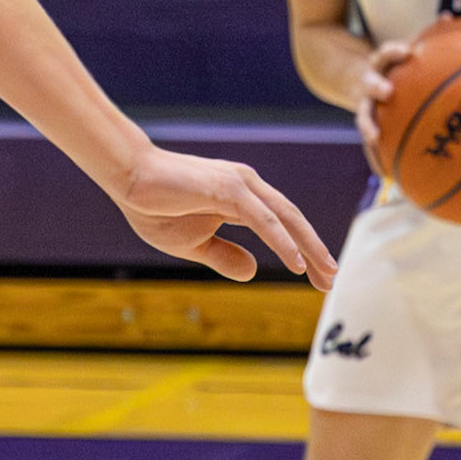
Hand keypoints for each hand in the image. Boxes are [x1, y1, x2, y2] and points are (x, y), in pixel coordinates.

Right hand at [110, 145, 336, 290]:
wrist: (127, 179)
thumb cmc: (155, 206)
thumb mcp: (194, 244)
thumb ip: (225, 256)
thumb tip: (254, 272)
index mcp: (242, 197)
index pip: (283, 225)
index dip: (303, 250)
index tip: (319, 278)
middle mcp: (248, 186)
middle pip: (292, 220)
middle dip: (315, 251)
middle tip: (332, 280)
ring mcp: (240, 184)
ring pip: (285, 218)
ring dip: (308, 247)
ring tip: (326, 274)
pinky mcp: (227, 188)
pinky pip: (262, 219)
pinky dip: (281, 241)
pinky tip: (295, 263)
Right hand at [350, 40, 415, 175]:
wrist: (345, 76)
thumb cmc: (387, 65)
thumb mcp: (398, 49)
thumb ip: (421, 36)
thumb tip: (447, 18)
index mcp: (379, 64)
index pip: (385, 54)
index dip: (395, 52)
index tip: (409, 51)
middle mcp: (367, 84)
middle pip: (369, 84)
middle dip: (376, 87)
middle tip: (387, 92)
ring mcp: (363, 105)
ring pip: (363, 117)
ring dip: (368, 127)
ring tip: (374, 139)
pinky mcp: (365, 123)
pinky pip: (369, 143)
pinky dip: (375, 158)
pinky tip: (385, 175)